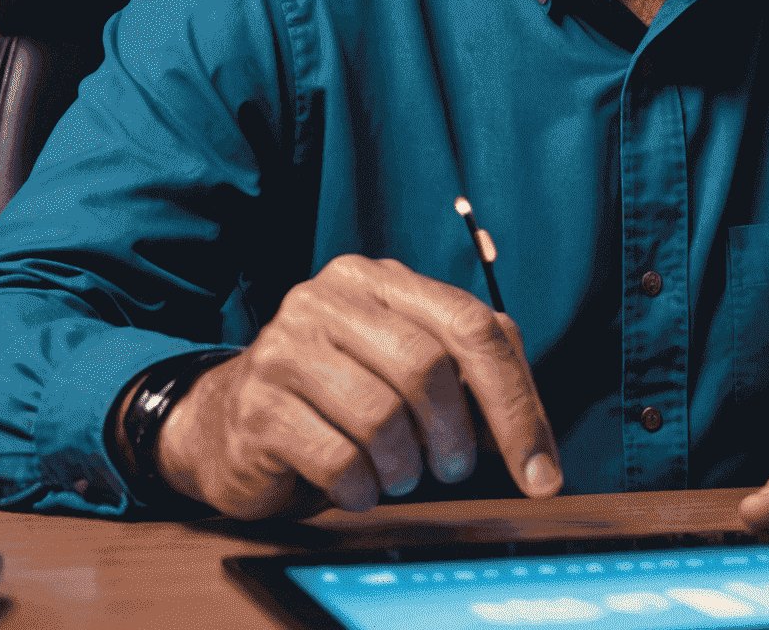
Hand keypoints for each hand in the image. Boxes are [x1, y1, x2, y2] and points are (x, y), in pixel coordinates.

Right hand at [149, 255, 562, 518]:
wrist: (226, 420)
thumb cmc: (337, 395)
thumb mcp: (404, 367)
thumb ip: (469, 377)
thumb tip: (535, 443)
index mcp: (381, 279)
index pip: (472, 324)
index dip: (516, 402)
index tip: (542, 470)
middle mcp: (332, 298)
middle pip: (428, 365)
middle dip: (456, 436)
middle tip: (453, 470)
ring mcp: (287, 345)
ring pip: (383, 415)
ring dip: (406, 467)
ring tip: (398, 475)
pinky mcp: (258, 403)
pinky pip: (337, 457)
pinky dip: (362, 488)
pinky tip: (358, 487)